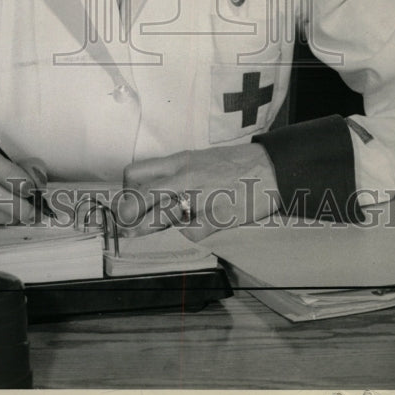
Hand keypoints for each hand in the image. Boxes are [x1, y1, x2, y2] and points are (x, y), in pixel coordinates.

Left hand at [118, 143, 279, 240]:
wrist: (270, 167)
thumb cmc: (235, 163)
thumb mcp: (200, 158)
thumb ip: (177, 172)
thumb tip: (155, 190)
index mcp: (179, 161)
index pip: (136, 173)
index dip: (126, 190)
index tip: (129, 200)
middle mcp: (184, 177)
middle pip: (140, 196)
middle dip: (127, 214)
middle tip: (125, 226)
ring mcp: (199, 198)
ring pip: (159, 217)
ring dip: (146, 229)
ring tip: (138, 235)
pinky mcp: (216, 217)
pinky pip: (189, 232)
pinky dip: (185, 235)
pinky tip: (188, 231)